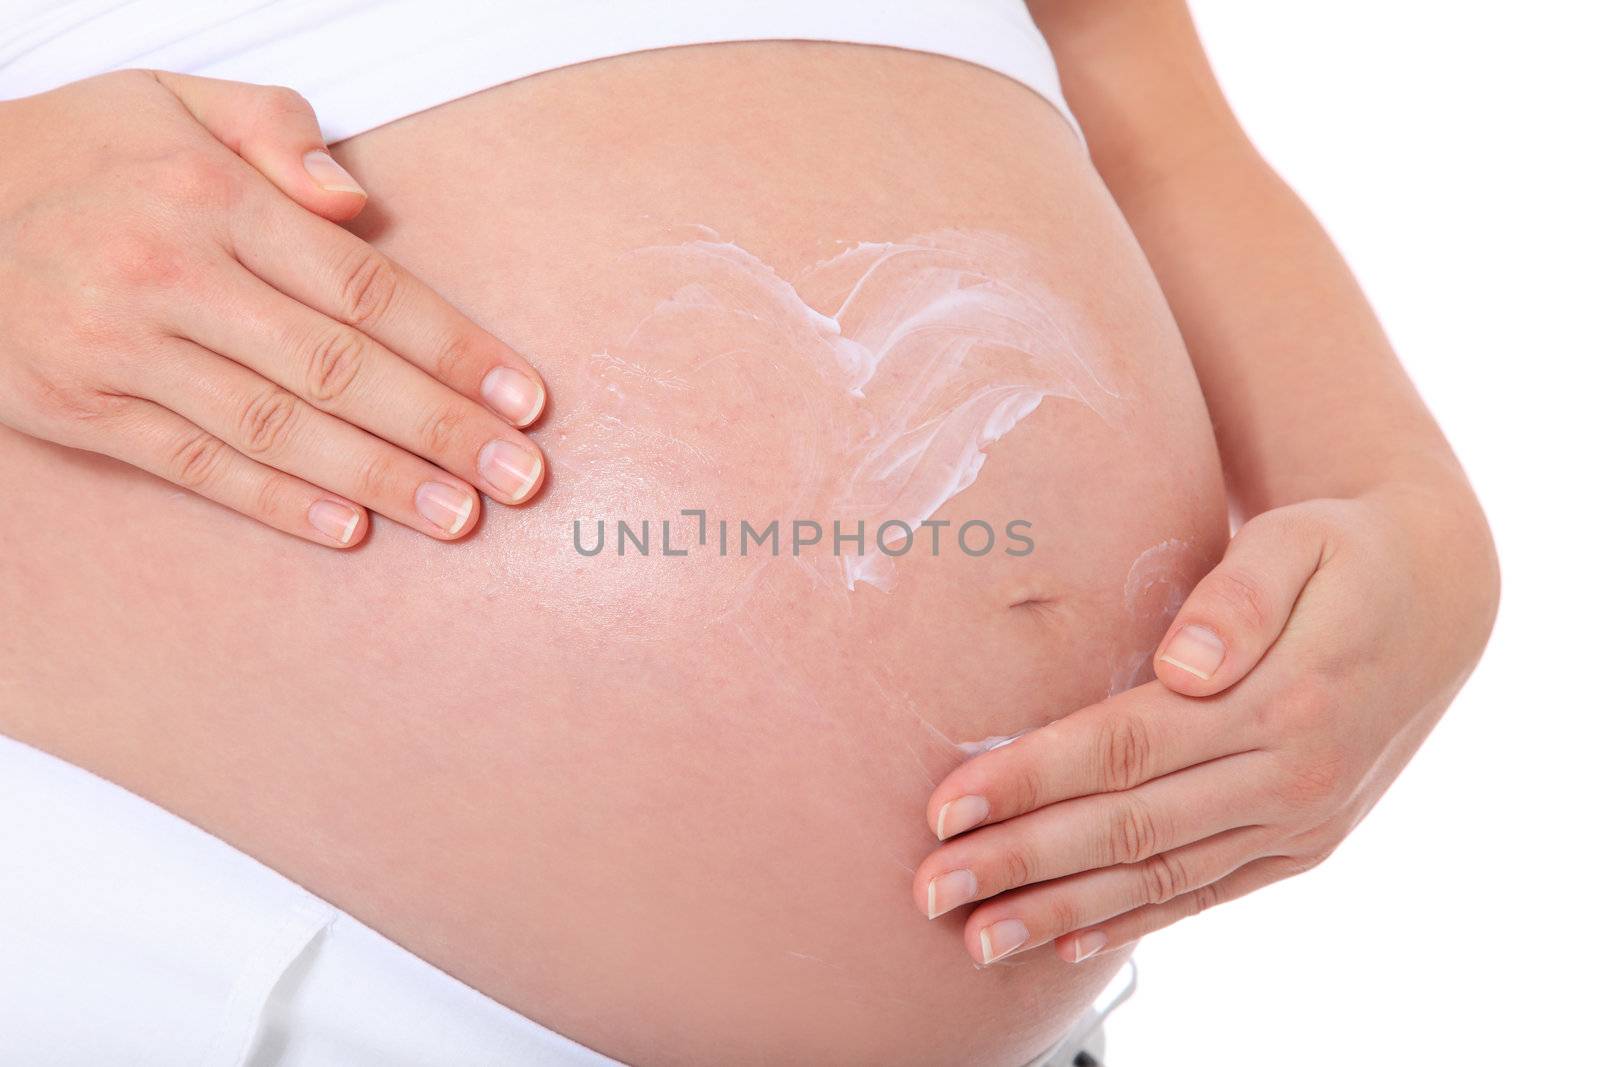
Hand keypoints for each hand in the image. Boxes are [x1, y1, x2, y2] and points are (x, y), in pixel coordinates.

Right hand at [0, 70, 548, 545]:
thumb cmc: (80, 154)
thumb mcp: (171, 100)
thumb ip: (277, 131)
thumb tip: (359, 200)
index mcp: (209, 197)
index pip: (362, 287)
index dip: (453, 348)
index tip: (523, 397)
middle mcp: (167, 273)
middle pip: (334, 366)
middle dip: (439, 427)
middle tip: (521, 476)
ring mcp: (117, 349)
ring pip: (273, 427)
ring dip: (377, 478)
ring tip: (458, 515)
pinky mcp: (79, 409)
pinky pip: (194, 465)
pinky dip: (275, 501)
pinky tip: (350, 530)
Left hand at [913, 492, 1496, 965]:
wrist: (1437, 600)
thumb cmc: (1343, 554)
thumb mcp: (1302, 541)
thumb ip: (1241, 599)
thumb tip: (1183, 666)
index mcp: (1283, 700)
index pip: (1126, 748)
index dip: (1030, 780)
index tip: (945, 804)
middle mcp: (1292, 777)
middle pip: (1127, 827)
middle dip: (1019, 862)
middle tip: (928, 889)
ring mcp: (1300, 822)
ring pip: (1161, 877)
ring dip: (1062, 912)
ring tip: (975, 937)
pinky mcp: (1302, 845)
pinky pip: (1207, 893)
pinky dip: (1137, 921)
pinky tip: (1069, 942)